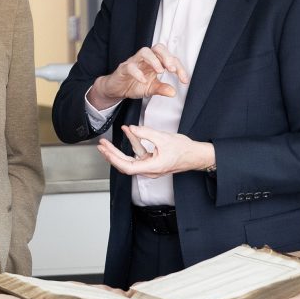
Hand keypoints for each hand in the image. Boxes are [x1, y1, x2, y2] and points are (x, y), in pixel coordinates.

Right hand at [88, 45, 188, 109]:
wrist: (116, 89)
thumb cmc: (133, 84)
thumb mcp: (150, 89)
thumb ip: (161, 89)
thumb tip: (173, 92)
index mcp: (155, 62)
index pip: (169, 58)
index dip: (179, 68)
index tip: (184, 80)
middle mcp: (145, 59)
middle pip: (158, 48)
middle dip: (167, 57)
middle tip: (172, 69)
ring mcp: (134, 62)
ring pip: (144, 52)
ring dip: (154, 60)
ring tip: (160, 71)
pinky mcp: (123, 68)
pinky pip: (130, 66)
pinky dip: (137, 73)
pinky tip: (143, 80)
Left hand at [97, 124, 214, 176]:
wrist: (198, 155)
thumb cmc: (185, 150)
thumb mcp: (164, 138)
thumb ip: (146, 133)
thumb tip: (132, 128)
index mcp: (152, 167)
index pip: (127, 166)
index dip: (114, 159)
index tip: (105, 151)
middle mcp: (149, 169)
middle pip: (125, 164)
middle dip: (111, 154)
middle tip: (101, 145)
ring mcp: (150, 166)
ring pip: (130, 159)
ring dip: (119, 149)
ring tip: (108, 141)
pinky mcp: (152, 161)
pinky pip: (139, 153)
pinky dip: (133, 143)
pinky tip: (129, 131)